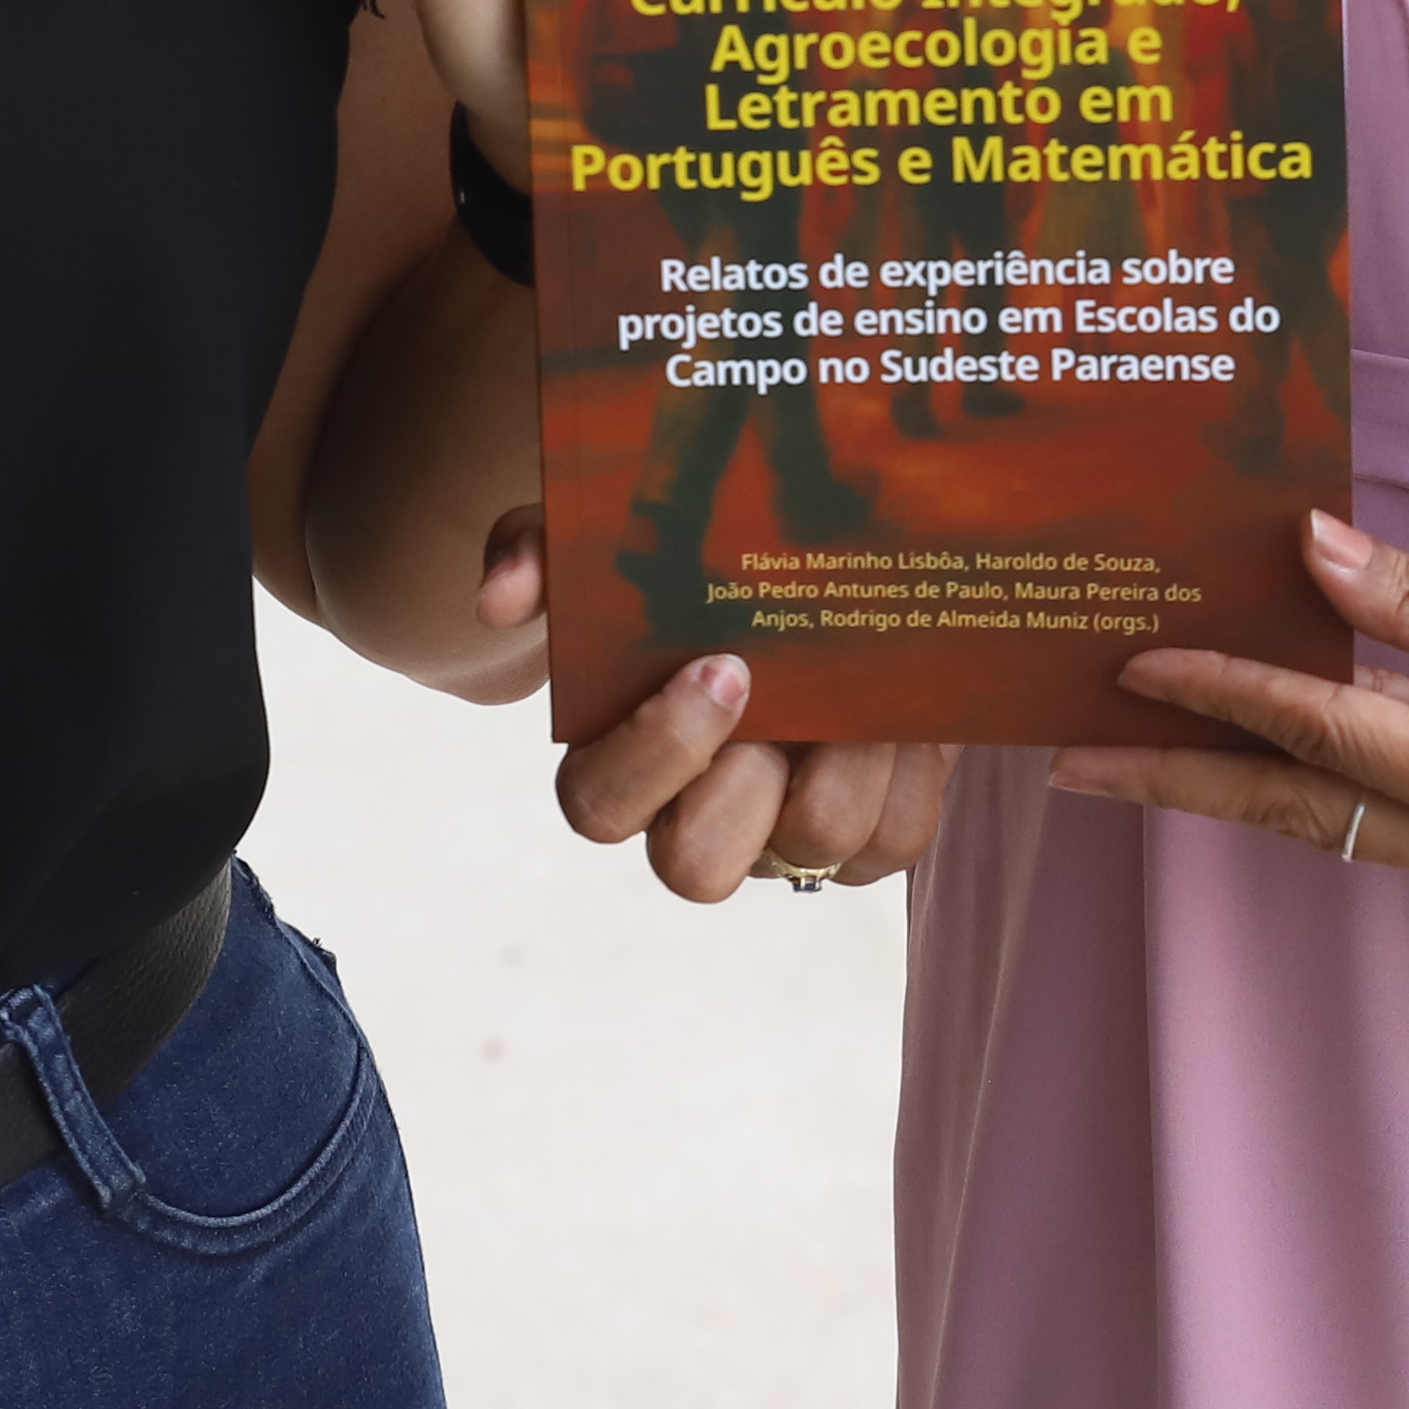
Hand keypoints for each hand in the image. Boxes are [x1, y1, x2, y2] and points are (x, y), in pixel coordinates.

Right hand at [483, 504, 946, 901]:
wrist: (825, 568)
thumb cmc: (700, 565)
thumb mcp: (618, 538)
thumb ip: (546, 550)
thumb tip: (498, 596)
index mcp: (624, 756)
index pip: (597, 807)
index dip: (654, 756)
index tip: (718, 666)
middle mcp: (700, 814)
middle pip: (694, 870)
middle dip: (747, 791)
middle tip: (784, 692)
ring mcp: (786, 836)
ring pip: (816, 848)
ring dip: (851, 762)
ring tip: (866, 691)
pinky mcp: (869, 834)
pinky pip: (896, 842)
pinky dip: (910, 776)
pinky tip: (907, 714)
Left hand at [1047, 511, 1408, 905]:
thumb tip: (1312, 562)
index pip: (1325, 741)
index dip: (1222, 693)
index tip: (1130, 661)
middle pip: (1306, 813)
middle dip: (1185, 781)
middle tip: (1070, 762)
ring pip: (1347, 826)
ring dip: (1248, 784)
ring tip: (1147, 743)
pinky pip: (1401, 820)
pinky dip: (1328, 781)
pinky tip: (1281, 741)